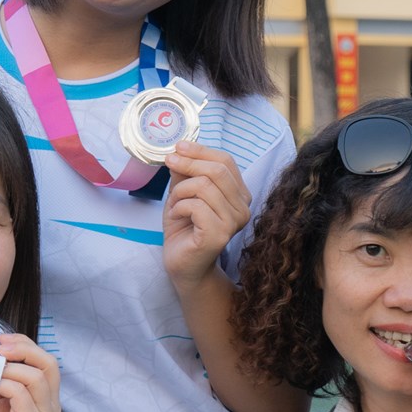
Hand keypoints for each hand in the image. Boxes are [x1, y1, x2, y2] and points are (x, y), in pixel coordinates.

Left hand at [0, 333, 61, 411]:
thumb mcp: (1, 401)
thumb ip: (4, 379)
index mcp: (47, 398)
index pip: (47, 361)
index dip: (26, 345)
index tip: (2, 341)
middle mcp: (52, 405)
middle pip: (49, 363)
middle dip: (23, 349)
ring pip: (35, 376)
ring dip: (9, 369)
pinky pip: (21, 393)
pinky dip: (3, 384)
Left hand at [161, 141, 251, 288]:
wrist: (183, 265)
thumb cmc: (185, 229)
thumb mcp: (183, 193)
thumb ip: (185, 173)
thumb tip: (179, 150)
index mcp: (239, 194)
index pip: (226, 161)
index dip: (201, 150)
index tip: (178, 147)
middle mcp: (243, 207)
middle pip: (218, 170)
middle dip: (188, 163)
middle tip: (168, 163)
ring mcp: (233, 222)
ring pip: (204, 186)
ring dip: (180, 192)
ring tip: (174, 204)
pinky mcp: (220, 234)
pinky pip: (196, 206)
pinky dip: (179, 207)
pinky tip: (177, 217)